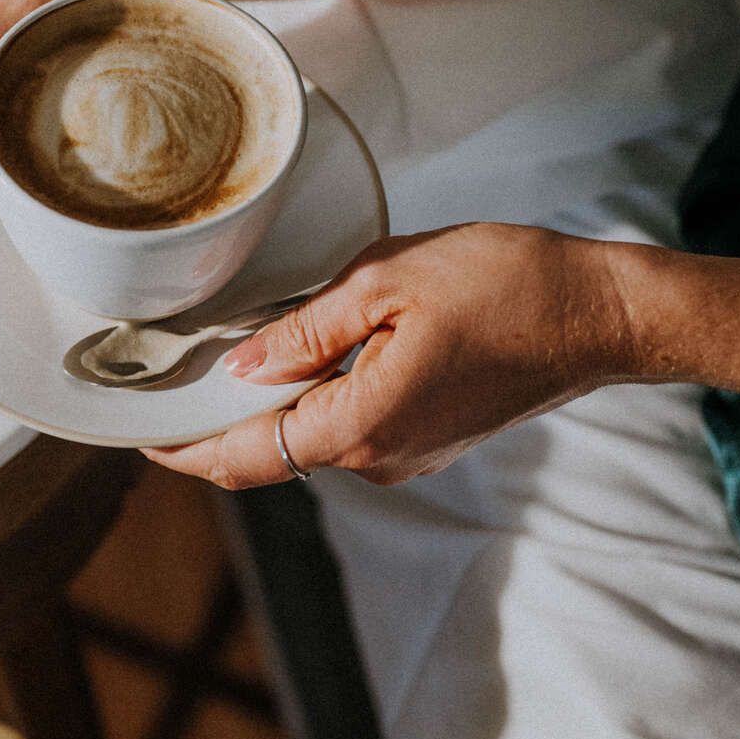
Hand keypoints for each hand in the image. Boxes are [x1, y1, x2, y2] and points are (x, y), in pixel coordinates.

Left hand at [145, 223, 637, 487]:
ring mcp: (408, 453)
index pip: (244, 456)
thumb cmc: (509, 286)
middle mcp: (379, 457)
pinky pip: (350, 423)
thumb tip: (243, 364)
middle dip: (215, 421)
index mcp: (360, 423)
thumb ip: (307, 328)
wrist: (601, 313)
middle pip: (269, 451)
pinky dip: (313, 396)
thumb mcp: (389, 282)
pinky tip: (302, 351)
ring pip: (310, 435)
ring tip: (226, 352)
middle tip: (168, 377)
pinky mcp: (429, 435)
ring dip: (267, 403)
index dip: (183, 449)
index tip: (139, 433)